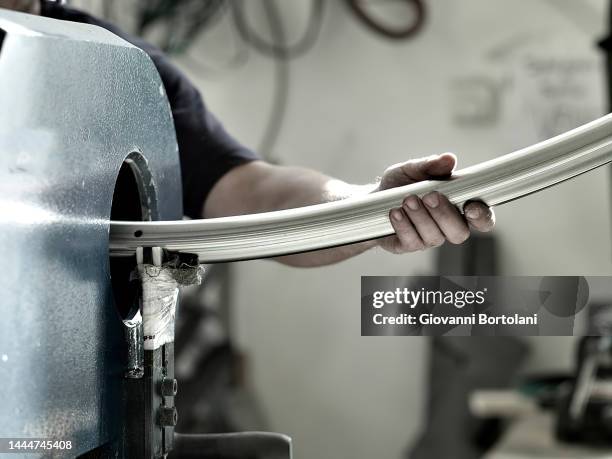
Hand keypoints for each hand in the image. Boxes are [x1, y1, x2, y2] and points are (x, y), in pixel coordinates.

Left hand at [376, 153, 494, 253]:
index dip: (483, 217)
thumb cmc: (402, 183)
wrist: (374, 197)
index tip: (471, 206)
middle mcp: (447, 227)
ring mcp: (429, 238)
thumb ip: (432, 165)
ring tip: (407, 199)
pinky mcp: (408, 245)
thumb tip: (448, 159)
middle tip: (430, 195)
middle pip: (459, 233)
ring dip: (421, 217)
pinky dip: (404, 225)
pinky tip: (395, 212)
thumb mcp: (414, 169)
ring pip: (434, 237)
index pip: (482, 219)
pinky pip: (411, 242)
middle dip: (445, 214)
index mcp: (459, 207)